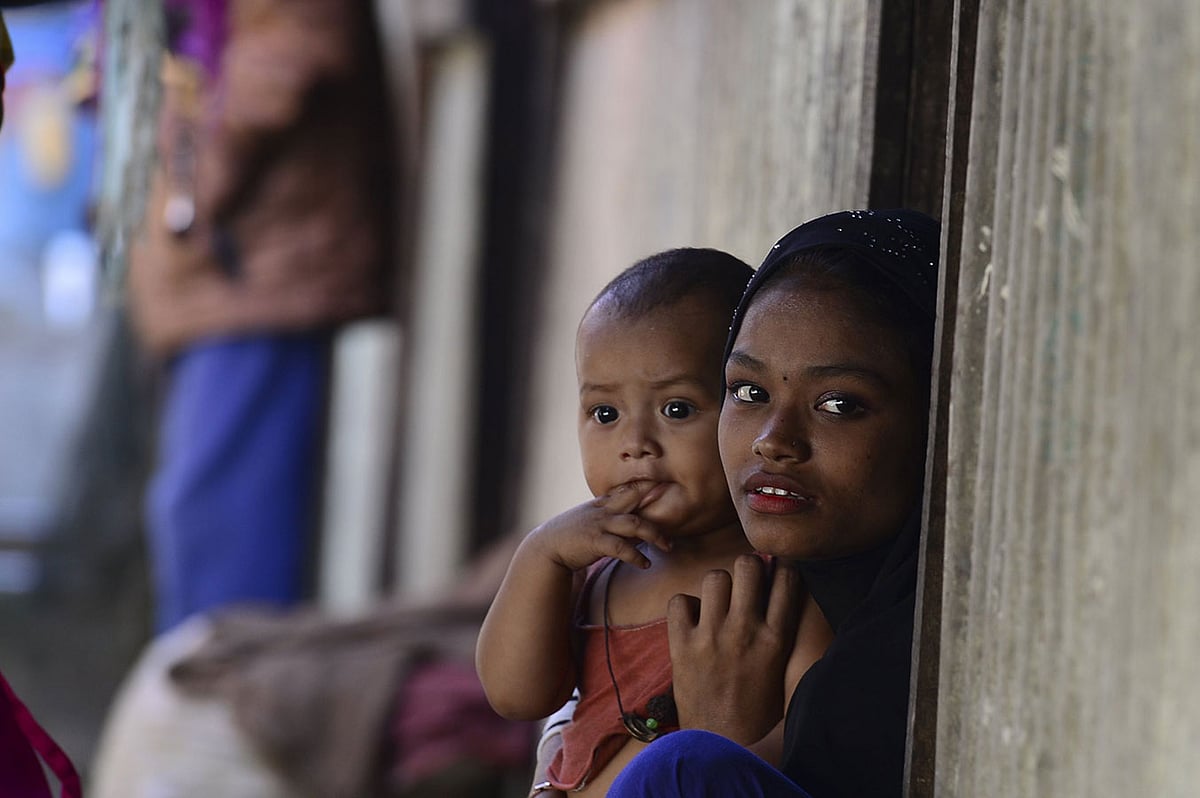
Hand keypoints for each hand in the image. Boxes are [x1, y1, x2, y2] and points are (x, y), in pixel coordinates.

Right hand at [525, 481, 670, 572]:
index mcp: (602, 504)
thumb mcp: (590, 521)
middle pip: (634, 498)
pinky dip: (636, 556)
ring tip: (668, 545)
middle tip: (674, 499)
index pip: (627, 489)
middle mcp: (603, 511)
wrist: (546, 548)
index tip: (663, 483)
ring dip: (654, 533)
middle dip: (654, 496)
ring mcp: (600, 525)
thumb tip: (636, 527)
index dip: (645, 484)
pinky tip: (645, 563)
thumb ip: (612, 520)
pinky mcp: (596, 542)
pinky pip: (621, 548)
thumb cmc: (571, 536)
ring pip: (634, 524)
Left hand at [667, 555, 802, 744]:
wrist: (722, 742)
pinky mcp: (682, 646)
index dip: (780, 568)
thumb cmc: (756, 709)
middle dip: (747, 567)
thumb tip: (779, 591)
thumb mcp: (781, 669)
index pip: (787, 579)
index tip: (774, 571)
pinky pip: (679, 600)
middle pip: (748, 565)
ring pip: (714, 577)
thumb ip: (781, 631)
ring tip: (717, 603)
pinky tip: (692, 621)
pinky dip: (684, 607)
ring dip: (716, 587)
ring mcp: (712, 637)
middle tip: (743, 582)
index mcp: (776, 639)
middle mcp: (745, 632)